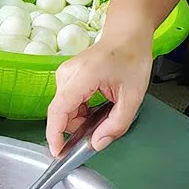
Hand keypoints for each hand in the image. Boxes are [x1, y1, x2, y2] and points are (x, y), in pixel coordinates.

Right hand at [45, 32, 152, 156]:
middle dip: (77, 127)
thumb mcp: (133, 96)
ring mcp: (64, 75)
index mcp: (82, 77)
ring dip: (80, 118)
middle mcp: (66, 75)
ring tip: (104, 111)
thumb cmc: (131, 59)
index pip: (59, 110)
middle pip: (61, 112)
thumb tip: (96, 144)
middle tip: (101, 130)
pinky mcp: (66, 77)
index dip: (55, 134)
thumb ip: (116, 124)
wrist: (127, 36)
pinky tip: (96, 105)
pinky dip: (79, 110)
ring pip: (64, 109)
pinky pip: (67, 102)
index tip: (58, 152)